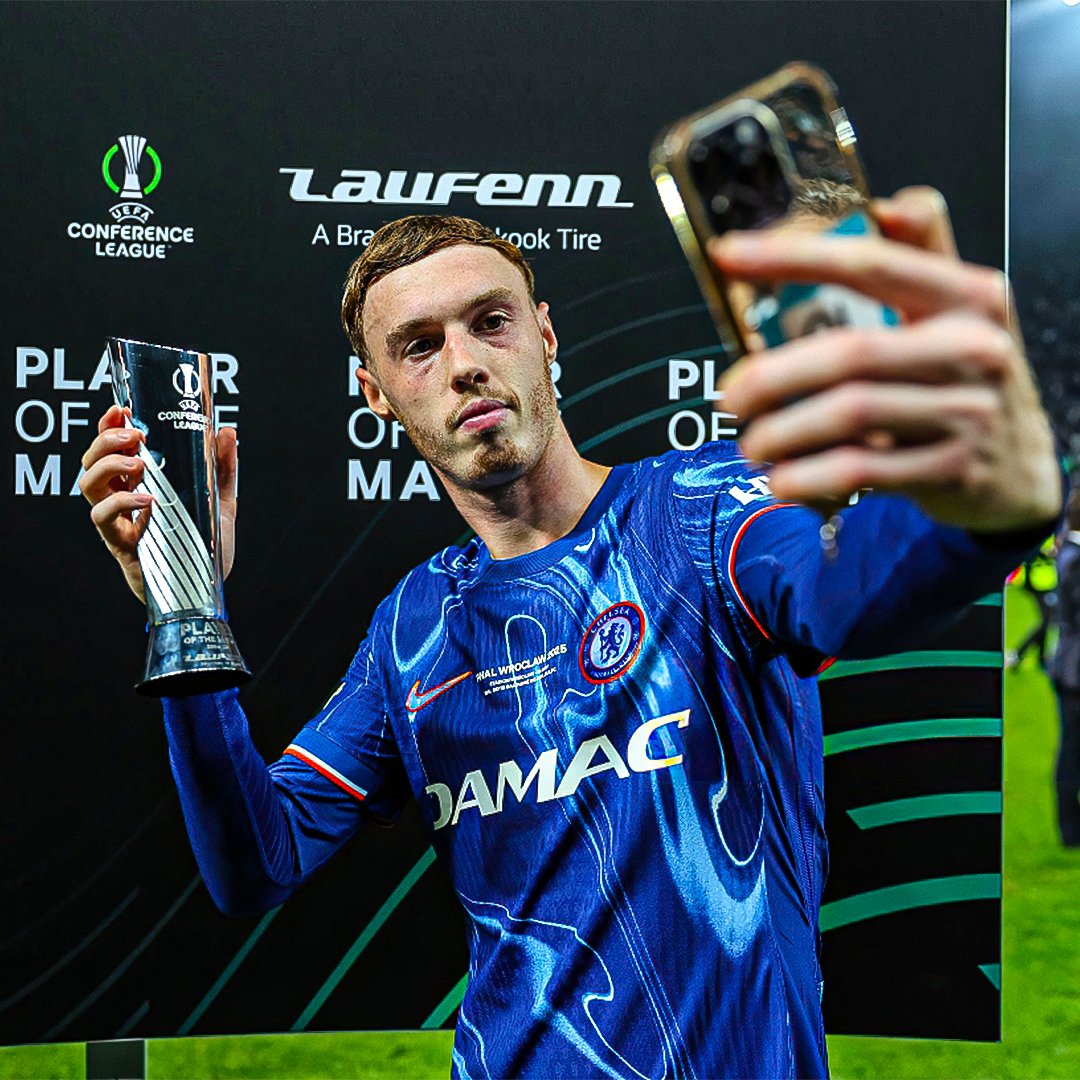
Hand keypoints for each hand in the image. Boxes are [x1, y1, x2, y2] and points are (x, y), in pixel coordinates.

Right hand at [79, 405, 237, 602]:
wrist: (205, 589)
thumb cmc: (203, 545)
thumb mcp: (218, 501)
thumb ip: (221, 468)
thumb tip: (227, 431)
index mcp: (138, 484)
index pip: (111, 448)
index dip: (108, 425)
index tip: (121, 408)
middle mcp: (122, 500)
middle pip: (91, 461)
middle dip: (106, 440)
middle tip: (134, 435)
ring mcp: (118, 522)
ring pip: (88, 486)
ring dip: (108, 466)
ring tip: (137, 462)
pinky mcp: (121, 545)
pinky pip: (104, 520)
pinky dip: (121, 503)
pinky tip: (147, 499)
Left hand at [711, 187, 1060, 533]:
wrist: (1022, 467)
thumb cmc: (970, 377)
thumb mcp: (962, 310)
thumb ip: (924, 254)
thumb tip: (886, 204)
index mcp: (969, 297)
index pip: (870, 264)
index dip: (794, 257)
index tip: (728, 253)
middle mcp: (974, 348)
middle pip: (849, 352)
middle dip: (773, 375)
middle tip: (729, 397)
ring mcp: (967, 412)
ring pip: (848, 414)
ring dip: (781, 432)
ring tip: (750, 443)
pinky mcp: (951, 469)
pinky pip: (861, 469)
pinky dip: (807, 477)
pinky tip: (780, 479)